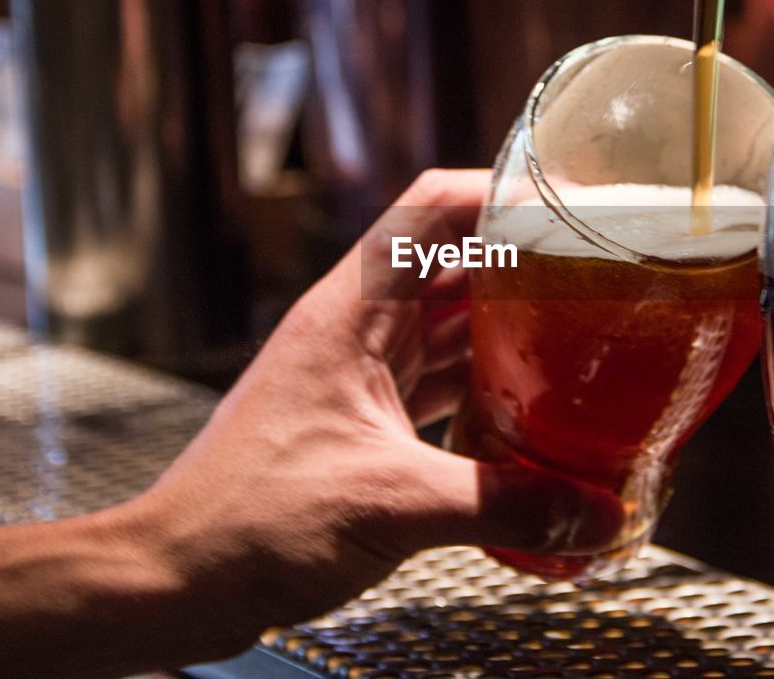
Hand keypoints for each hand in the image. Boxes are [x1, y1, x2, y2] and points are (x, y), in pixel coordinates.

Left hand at [130, 169, 623, 644]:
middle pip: (454, 266)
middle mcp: (356, 329)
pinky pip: (438, 387)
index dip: (502, 192)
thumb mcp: (391, 502)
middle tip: (599, 281)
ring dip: (511, 336)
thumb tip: (596, 512)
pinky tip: (529, 420)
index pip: (432, 210)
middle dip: (527, 268)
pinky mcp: (361, 425)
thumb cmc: (248, 521)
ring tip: (580, 345)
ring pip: (450, 330)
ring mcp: (358, 375)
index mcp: (352, 310)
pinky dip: (486, 395)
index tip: (570, 204)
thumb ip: (504, 505)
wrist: (175, 581)